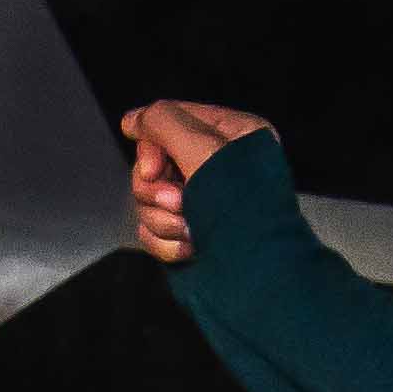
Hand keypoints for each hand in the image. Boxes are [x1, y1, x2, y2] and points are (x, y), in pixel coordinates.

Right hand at [120, 98, 273, 263]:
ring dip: (161, 219)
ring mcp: (203, 203)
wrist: (258, 273)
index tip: (154, 168)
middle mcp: (218, 167)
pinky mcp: (190, 234)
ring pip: (149, 202)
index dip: (153, 148)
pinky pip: (154, 231)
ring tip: (188, 228)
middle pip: (153, 165)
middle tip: (179, 202)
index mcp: (232, 137)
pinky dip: (165, 242)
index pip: (171, 123)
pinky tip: (190, 246)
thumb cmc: (246, 211)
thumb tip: (134, 119)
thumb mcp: (202, 149)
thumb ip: (162, 123)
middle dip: (157, 191)